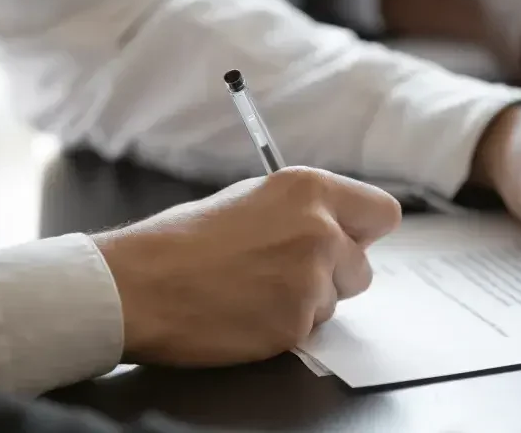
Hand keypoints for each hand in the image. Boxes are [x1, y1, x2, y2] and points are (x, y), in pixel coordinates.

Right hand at [95, 167, 400, 365]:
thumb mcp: (249, 200)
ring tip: (252, 293)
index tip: (345, 242)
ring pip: (334, 302)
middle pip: (363, 266)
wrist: (139, 284)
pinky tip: (244, 314)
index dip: (361, 233)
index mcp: (310, 190)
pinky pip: (307, 331)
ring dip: (304, 303)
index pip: (381, 214)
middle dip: (333, 276)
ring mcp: (311, 280)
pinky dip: (282, 328)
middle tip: (284, 276)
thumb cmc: (180, 241)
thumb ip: (299, 212)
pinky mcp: (296, 324)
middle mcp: (321, 231)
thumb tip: (330, 227)